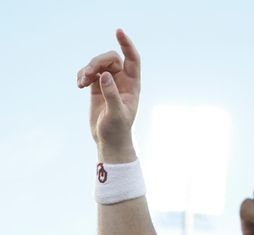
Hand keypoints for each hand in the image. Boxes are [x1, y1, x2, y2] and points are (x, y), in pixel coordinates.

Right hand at [76, 29, 140, 162]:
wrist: (109, 141)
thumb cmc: (118, 130)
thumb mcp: (116, 114)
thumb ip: (111, 94)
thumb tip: (105, 75)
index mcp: (133, 85)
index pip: (132, 59)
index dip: (127, 44)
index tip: (118, 32)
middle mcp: (122, 81)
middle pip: (110, 58)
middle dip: (97, 61)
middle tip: (87, 74)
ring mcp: (109, 83)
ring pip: (98, 64)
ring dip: (87, 68)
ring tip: (81, 82)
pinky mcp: (97, 88)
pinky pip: (89, 73)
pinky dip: (82, 75)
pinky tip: (79, 85)